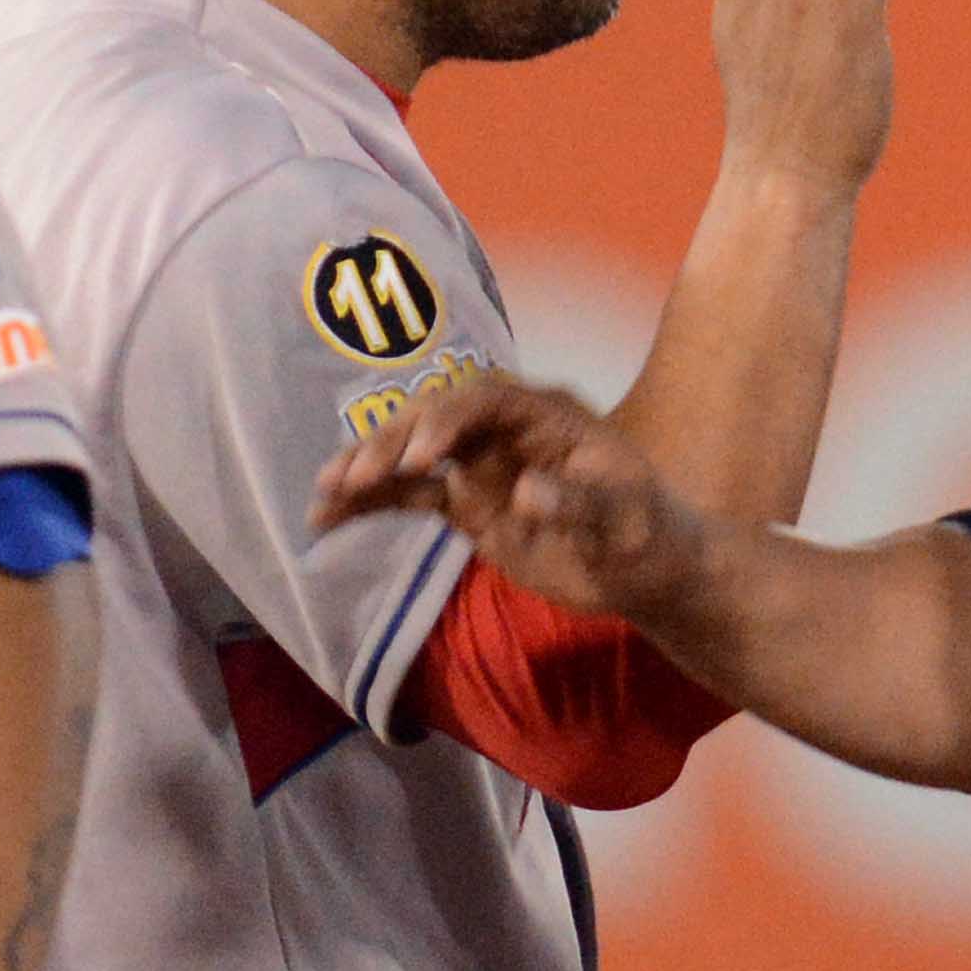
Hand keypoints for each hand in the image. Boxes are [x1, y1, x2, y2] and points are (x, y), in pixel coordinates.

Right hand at [318, 375, 720, 623]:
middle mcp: (503, 430)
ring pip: (411, 453)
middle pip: (434, 419)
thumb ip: (578, 503)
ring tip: (323, 494)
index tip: (420, 460)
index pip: (484, 401)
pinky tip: (326, 521)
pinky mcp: (466, 502)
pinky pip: (408, 495)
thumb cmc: (647, 533)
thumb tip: (526, 493)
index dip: (447, 422)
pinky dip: (369, 505)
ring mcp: (480, 464)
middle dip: (391, 443)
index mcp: (545, 415)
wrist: (646, 569)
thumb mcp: (624, 520)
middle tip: (353, 477)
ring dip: (367, 469)